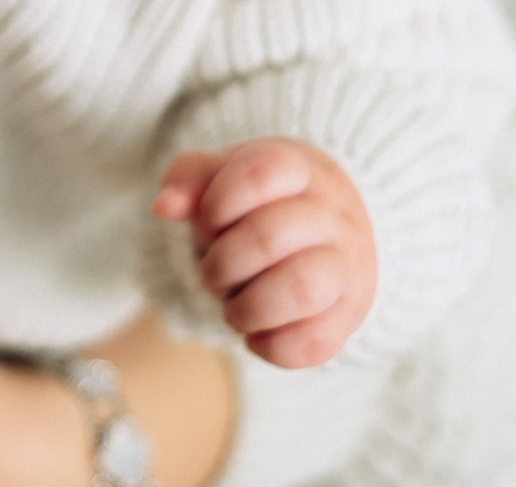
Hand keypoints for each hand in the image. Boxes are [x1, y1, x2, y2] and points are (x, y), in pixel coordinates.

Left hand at [154, 138, 376, 368]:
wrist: (335, 232)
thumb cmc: (265, 202)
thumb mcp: (228, 175)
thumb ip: (191, 178)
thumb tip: (165, 206)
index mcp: (300, 169)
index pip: (258, 172)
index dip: (216, 202)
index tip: (209, 221)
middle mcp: (332, 215)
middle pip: (267, 235)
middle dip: (220, 264)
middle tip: (212, 275)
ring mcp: (347, 267)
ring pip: (300, 289)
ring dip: (247, 308)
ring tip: (234, 311)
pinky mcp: (350, 317)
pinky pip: (314, 343)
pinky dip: (271, 347)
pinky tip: (257, 334)